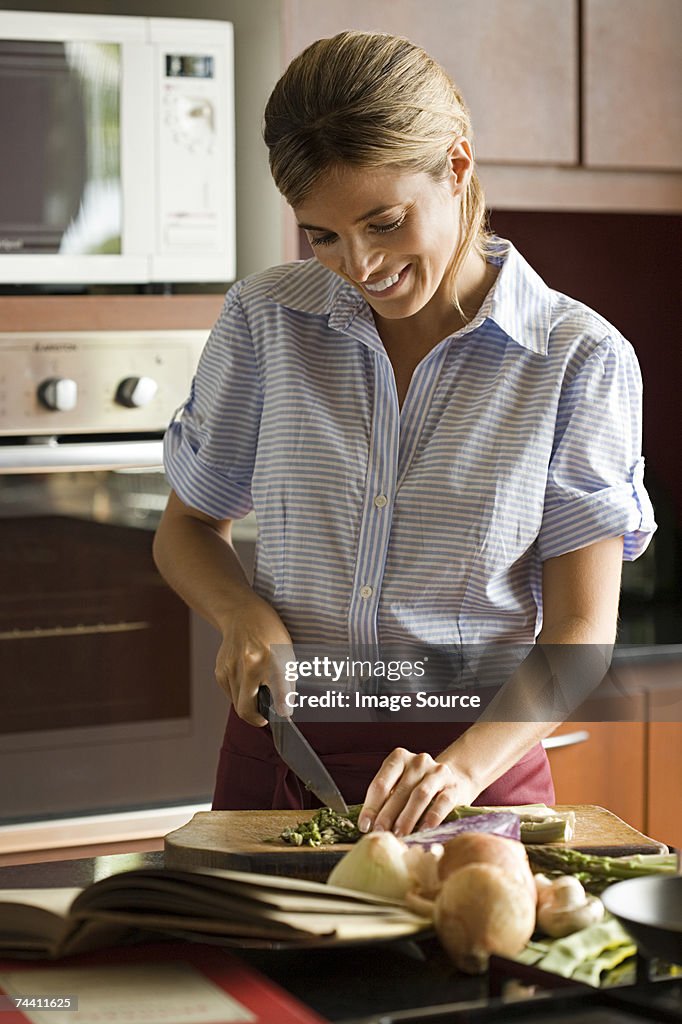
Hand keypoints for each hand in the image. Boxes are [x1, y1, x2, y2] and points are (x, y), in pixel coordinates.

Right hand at [215, 593, 295, 725]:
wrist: (243, 616)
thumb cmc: (270, 634)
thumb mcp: (287, 654)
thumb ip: (287, 683)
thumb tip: (285, 710)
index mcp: (271, 660)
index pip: (278, 697)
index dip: (281, 712)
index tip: (283, 715)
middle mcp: (249, 666)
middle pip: (247, 710)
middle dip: (257, 719)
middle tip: (265, 716)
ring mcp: (231, 669)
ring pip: (237, 704)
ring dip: (248, 704)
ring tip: (257, 690)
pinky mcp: (220, 672)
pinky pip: (230, 694)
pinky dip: (239, 694)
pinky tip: (246, 679)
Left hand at [358, 747, 478, 836]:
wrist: (453, 780)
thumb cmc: (417, 787)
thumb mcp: (399, 786)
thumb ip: (386, 800)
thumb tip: (369, 827)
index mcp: (399, 758)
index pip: (381, 784)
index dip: (371, 806)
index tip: (364, 826)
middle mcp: (418, 761)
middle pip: (399, 791)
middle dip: (387, 815)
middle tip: (380, 834)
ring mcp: (438, 772)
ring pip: (419, 795)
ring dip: (407, 818)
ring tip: (399, 835)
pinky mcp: (454, 786)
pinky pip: (442, 802)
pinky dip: (432, 817)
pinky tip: (423, 831)